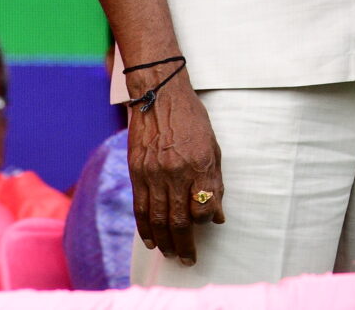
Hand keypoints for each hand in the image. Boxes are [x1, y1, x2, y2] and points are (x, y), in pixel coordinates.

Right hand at [126, 74, 223, 263]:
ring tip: (171, 254)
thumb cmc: (191, 119)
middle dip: (184, 243)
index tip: (208, 224)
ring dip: (165, 241)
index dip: (206, 219)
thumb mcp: (213, 146)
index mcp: (200, 164)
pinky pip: (140, 208)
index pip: (203, 206)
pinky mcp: (136, 173)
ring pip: (157, 218)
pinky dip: (145, 228)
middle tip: (188, 259)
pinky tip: (152, 241)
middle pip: (178, 219)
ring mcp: (153, 174)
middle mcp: (175, 172)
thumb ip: (215, 182)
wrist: (159, 96)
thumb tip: (217, 215)